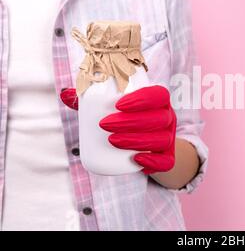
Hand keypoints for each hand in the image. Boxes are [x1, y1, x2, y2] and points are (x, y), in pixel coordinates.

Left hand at [60, 86, 176, 174]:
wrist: (149, 144)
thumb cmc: (129, 119)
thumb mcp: (115, 108)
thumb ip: (93, 99)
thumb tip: (65, 93)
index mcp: (159, 101)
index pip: (159, 95)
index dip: (142, 98)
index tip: (118, 104)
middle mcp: (168, 118)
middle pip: (158, 118)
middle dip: (132, 121)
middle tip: (105, 124)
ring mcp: (170, 138)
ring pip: (162, 139)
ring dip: (137, 140)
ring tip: (112, 140)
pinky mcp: (168, 157)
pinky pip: (167, 161)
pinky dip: (153, 161)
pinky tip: (137, 160)